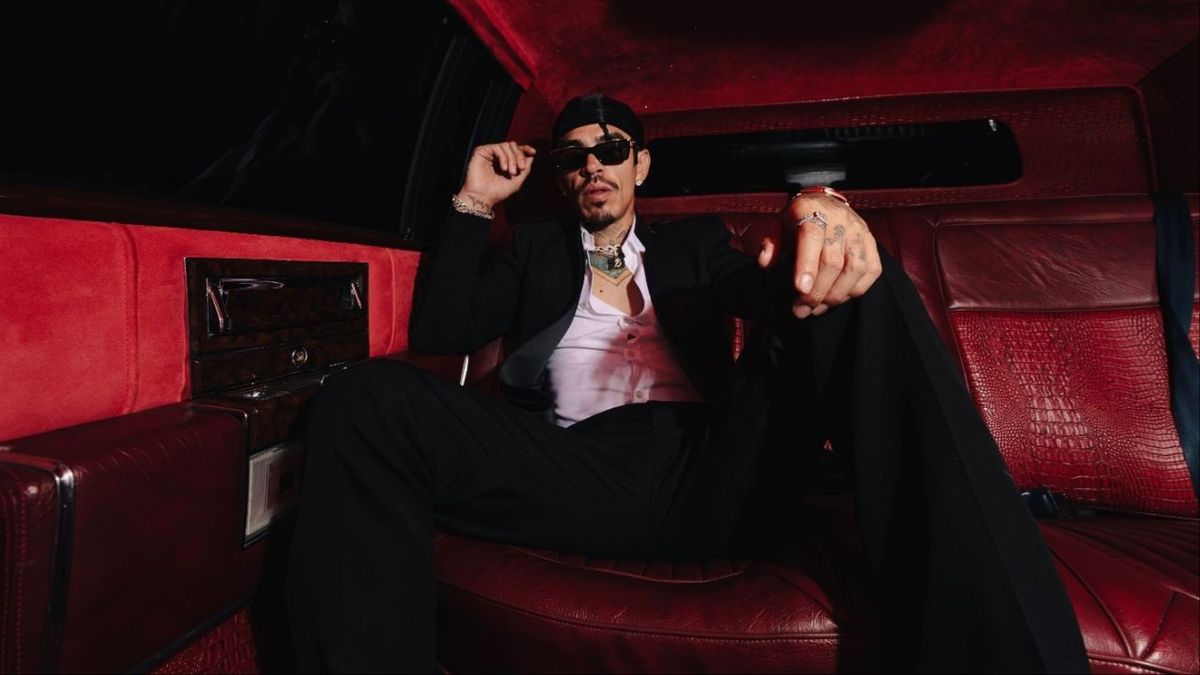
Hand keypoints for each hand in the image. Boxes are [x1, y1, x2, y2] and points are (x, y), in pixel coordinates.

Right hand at [457, 141, 537, 210]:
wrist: (483, 197)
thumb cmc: (498, 192)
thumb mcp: (517, 181)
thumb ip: (525, 169)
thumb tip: (531, 156)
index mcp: (505, 161)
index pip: (516, 150)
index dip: (525, 149)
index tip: (533, 152)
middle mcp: (497, 155)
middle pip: (513, 146)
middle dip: (519, 156)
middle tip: (521, 168)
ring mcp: (489, 153)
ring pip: (506, 145)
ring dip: (512, 158)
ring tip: (511, 172)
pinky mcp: (481, 151)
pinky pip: (497, 147)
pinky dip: (503, 157)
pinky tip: (504, 168)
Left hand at [758, 193, 881, 318]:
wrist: (824, 202)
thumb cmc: (798, 219)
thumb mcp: (779, 225)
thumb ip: (772, 243)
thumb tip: (765, 263)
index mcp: (812, 212)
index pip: (811, 238)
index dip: (807, 266)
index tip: (800, 290)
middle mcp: (840, 221)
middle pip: (833, 261)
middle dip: (817, 292)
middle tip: (801, 310)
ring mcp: (859, 232)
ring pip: (855, 268)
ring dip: (836, 295)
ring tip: (817, 309)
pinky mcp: (872, 243)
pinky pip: (872, 270)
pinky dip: (856, 290)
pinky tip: (838, 300)